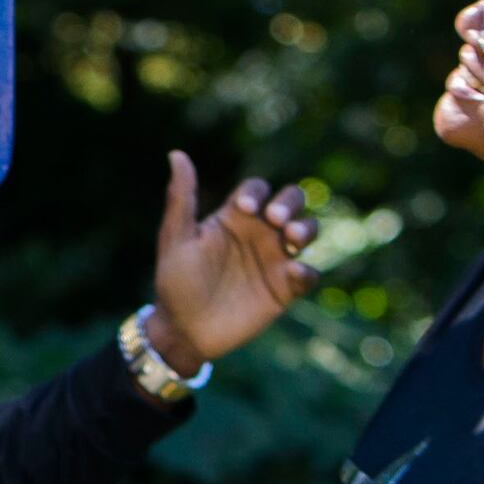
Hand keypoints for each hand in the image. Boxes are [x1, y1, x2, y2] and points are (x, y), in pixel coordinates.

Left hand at [151, 151, 320, 362]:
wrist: (183, 330)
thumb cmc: (175, 281)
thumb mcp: (176, 239)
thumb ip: (181, 198)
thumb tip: (176, 153)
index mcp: (233, 218)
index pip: (256, 190)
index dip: (256, 192)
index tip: (245, 209)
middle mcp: (258, 234)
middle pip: (291, 202)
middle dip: (291, 203)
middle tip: (277, 219)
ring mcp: (274, 260)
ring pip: (308, 231)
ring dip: (307, 229)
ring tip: (292, 240)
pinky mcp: (284, 289)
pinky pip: (309, 274)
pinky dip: (307, 271)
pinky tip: (293, 273)